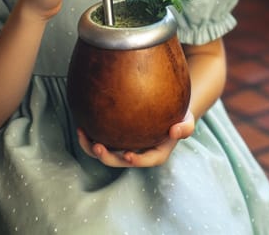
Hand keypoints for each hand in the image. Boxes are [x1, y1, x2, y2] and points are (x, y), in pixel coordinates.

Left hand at [77, 110, 194, 167]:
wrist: (168, 108)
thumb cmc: (179, 115)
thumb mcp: (187, 120)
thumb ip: (185, 127)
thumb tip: (175, 132)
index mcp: (155, 153)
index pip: (145, 160)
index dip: (135, 160)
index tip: (127, 155)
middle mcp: (138, 153)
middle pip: (120, 160)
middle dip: (107, 157)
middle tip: (97, 146)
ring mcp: (126, 146)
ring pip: (106, 152)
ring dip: (92, 148)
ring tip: (81, 133)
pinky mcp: (116, 137)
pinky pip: (101, 138)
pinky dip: (90, 134)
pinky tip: (81, 122)